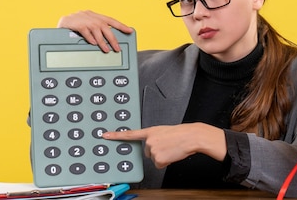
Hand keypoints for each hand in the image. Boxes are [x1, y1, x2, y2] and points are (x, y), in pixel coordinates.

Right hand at [57, 10, 133, 51]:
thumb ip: (96, 30)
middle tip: (117, 48)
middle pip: (105, 26)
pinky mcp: (75, 23)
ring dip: (102, 41)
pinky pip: (85, 31)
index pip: (111, 20)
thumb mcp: (87, 25)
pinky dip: (90, 38)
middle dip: (112, 38)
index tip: (130, 31)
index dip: (121, 25)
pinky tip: (94, 44)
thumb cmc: (75, 25)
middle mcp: (90, 16)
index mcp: (95, 16)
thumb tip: (109, 41)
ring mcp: (83, 18)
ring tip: (107, 50)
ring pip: (97, 30)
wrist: (61, 22)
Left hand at [103, 123, 226, 168]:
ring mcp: (152, 150)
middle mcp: (149, 140)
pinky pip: (159, 165)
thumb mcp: (164, 131)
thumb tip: (152, 147)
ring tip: (172, 149)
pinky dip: (166, 162)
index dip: (116, 135)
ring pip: (154, 159)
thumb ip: (154, 137)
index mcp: (150, 131)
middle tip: (167, 145)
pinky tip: (172, 155)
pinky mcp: (157, 159)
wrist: (191, 136)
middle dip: (156, 151)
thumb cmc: (181, 133)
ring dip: (162, 156)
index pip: (130, 134)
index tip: (104, 136)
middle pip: (147, 152)